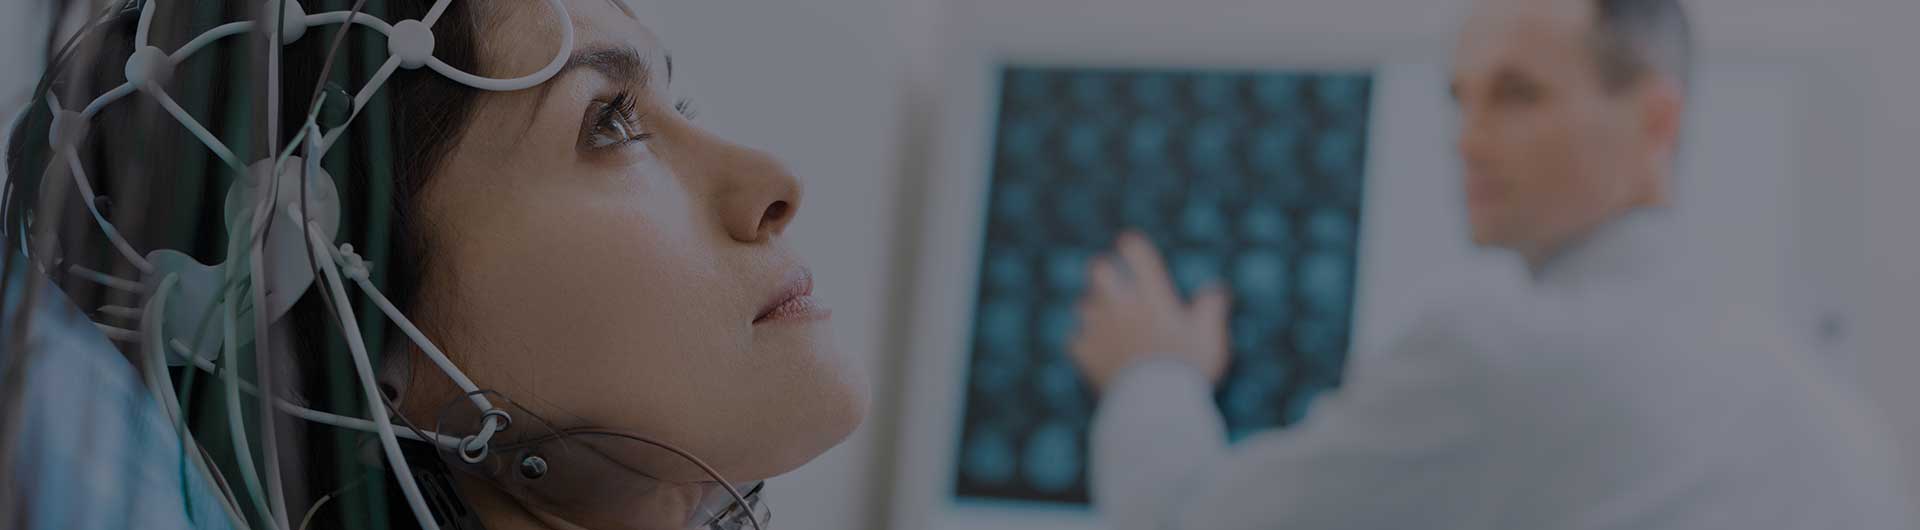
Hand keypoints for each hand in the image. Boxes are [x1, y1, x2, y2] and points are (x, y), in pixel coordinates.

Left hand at [1069, 232, 1231, 393]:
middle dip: (1103, 271)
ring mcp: (1100, 328)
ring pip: (1083, 304)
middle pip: (1099, 270)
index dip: (1132, 246)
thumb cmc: (1187, 369)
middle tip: (1110, 280)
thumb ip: (1210, 310)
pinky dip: (1083, 345)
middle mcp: (1121, 305)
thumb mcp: (1209, 338)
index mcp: (1152, 296)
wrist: (1154, 406)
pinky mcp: (1085, 354)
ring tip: (1103, 319)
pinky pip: (1075, 341)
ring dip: (1092, 309)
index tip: (1131, 245)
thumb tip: (1216, 288)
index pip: (1137, 254)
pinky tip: (1093, 352)